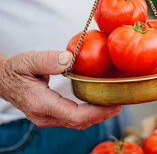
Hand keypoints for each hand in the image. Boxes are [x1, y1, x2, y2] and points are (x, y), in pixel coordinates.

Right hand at [0, 50, 121, 128]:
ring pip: (77, 123)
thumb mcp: (29, 60)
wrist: (3, 79)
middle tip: (120, 105)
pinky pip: (73, 119)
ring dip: (97, 116)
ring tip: (114, 106)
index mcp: (41, 104)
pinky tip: (99, 105)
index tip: (113, 106)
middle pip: (79, 122)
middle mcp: (45, 116)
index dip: (96, 113)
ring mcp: (47, 118)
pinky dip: (88, 114)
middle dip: (101, 116)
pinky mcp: (51, 115)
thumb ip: (48, 60)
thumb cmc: (16, 69)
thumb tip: (69, 59)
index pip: (74, 116)